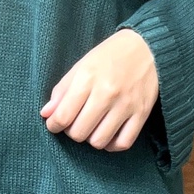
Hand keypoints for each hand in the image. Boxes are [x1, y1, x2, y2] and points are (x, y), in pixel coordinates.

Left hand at [41, 30, 158, 151]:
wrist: (146, 48)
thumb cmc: (109, 56)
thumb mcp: (81, 66)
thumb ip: (61, 91)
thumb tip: (46, 114)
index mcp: (87, 78)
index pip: (63, 116)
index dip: (53, 125)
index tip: (54, 123)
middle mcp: (107, 93)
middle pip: (79, 132)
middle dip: (72, 131)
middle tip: (75, 122)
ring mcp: (126, 105)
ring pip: (99, 141)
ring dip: (91, 138)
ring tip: (92, 126)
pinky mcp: (142, 114)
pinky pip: (123, 143)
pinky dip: (111, 145)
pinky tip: (107, 134)